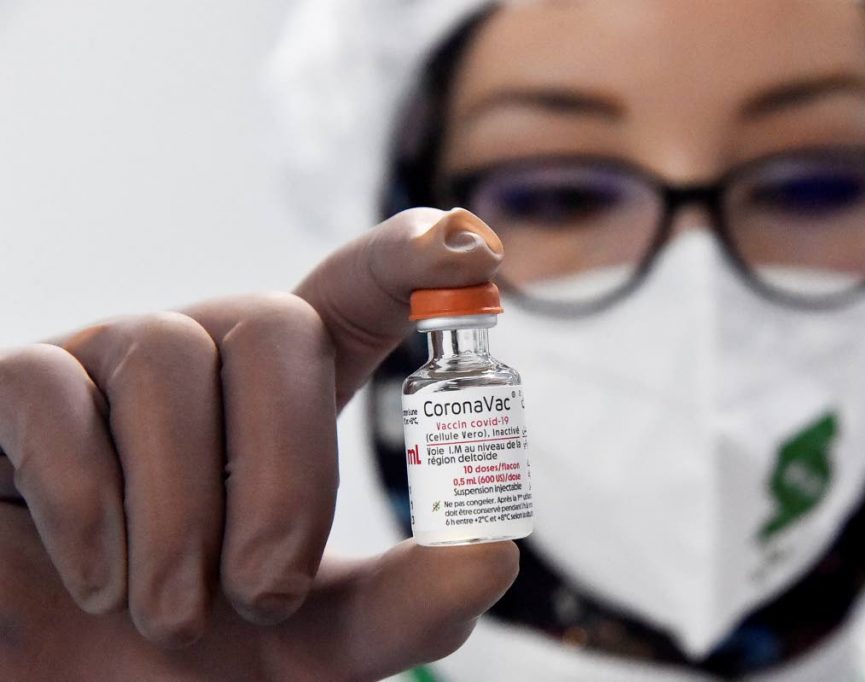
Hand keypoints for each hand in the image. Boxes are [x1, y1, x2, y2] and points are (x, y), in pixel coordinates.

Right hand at [0, 208, 516, 679]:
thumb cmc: (194, 660)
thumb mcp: (321, 642)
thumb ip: (408, 603)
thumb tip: (494, 550)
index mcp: (285, 402)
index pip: (354, 293)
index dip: (408, 259)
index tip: (472, 248)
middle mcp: (204, 361)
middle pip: (274, 325)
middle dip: (285, 469)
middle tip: (264, 592)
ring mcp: (105, 367)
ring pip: (165, 357)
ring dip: (181, 511)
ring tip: (174, 613)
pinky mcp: (15, 393)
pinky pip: (49, 389)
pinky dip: (85, 498)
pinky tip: (98, 580)